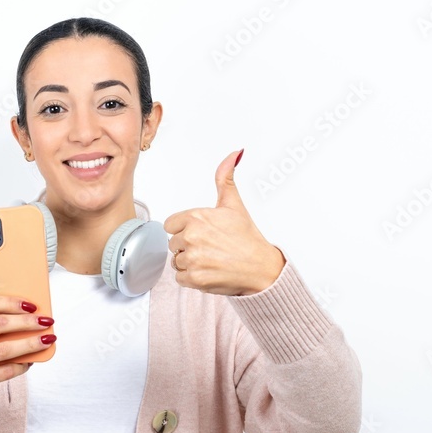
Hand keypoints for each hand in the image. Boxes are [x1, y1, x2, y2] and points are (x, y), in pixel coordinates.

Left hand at [163, 149, 285, 295]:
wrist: (261, 268)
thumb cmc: (248, 239)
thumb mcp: (234, 205)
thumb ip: (225, 179)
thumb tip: (234, 154)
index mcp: (196, 217)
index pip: (170, 224)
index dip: (184, 229)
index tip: (200, 233)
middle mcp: (192, 236)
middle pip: (173, 243)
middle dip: (187, 247)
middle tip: (210, 248)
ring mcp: (192, 258)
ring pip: (176, 261)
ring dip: (190, 263)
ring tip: (211, 260)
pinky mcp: (194, 278)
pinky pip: (179, 278)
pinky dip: (192, 278)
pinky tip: (209, 271)